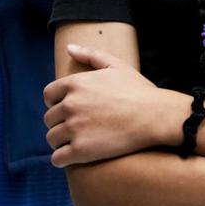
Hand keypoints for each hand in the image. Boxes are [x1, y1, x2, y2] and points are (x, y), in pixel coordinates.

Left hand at [43, 44, 170, 166]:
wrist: (155, 116)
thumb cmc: (138, 91)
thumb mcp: (116, 65)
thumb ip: (90, 55)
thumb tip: (69, 47)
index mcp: (75, 83)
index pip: (49, 95)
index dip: (57, 103)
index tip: (70, 110)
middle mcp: (70, 105)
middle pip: (50, 119)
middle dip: (61, 123)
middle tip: (79, 127)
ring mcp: (75, 128)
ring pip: (52, 138)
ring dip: (62, 141)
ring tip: (78, 141)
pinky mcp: (81, 150)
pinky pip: (58, 158)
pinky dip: (63, 158)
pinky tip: (75, 156)